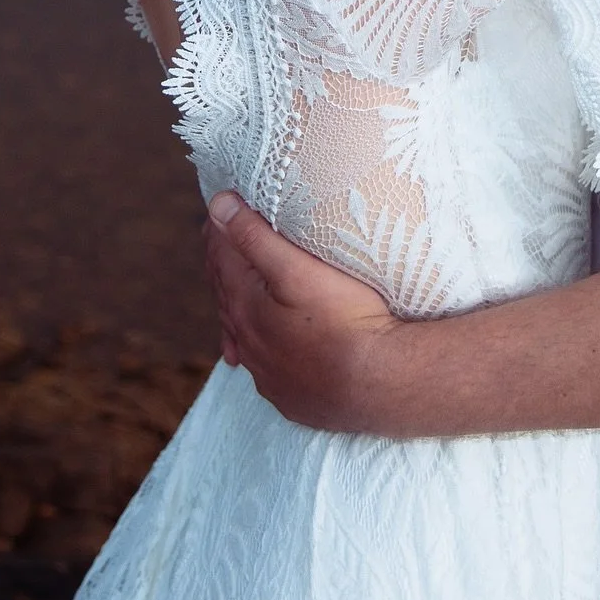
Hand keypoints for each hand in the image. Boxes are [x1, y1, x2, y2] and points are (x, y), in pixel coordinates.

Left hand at [205, 191, 395, 431]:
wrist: (381, 382)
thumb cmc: (345, 319)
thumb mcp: (298, 269)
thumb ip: (255, 237)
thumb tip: (218, 206)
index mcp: (244, 307)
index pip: (221, 257)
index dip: (220, 227)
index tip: (223, 205)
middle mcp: (248, 343)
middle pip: (227, 292)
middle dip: (225, 261)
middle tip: (227, 234)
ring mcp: (268, 374)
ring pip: (240, 331)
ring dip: (237, 303)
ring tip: (237, 283)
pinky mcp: (290, 394)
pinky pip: (263, 364)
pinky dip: (257, 344)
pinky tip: (260, 346)